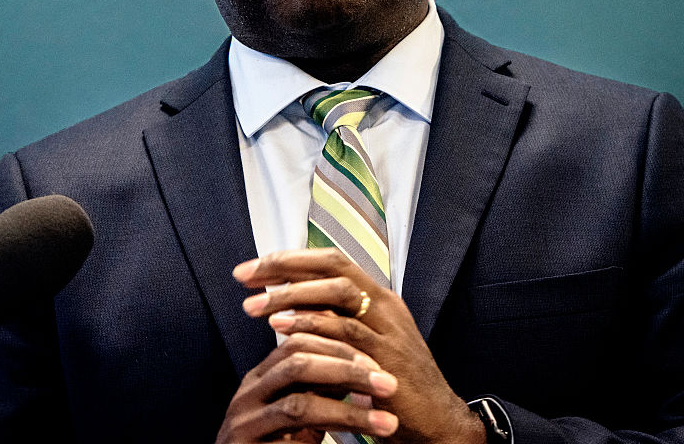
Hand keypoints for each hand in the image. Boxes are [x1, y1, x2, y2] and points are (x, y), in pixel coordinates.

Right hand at [215, 331, 399, 442]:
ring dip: (349, 413)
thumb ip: (319, 387)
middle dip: (348, 371)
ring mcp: (245, 427)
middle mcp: (248, 397)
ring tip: (387, 422)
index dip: (339, 348)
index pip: (297, 343)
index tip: (377, 363)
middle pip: (298, 366)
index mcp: (260, 378)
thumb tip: (362, 363)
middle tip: (388, 384)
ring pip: (299, 407)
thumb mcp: (296, 409)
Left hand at [233, 249, 485, 443]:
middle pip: (334, 269)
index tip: (253, 268)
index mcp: (379, 297)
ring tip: (255, 305)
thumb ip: (333, 320)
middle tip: (246, 277)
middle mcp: (385, 305)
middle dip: (287, 268)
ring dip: (292, 297)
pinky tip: (282, 329)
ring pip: (339, 295)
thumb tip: (288, 303)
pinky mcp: (387, 358)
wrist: (438, 423)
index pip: (332, 262)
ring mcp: (388, 330)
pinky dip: (312, 326)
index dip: (292, 260)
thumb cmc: (392, 382)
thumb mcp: (361, 344)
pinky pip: (346, 334)